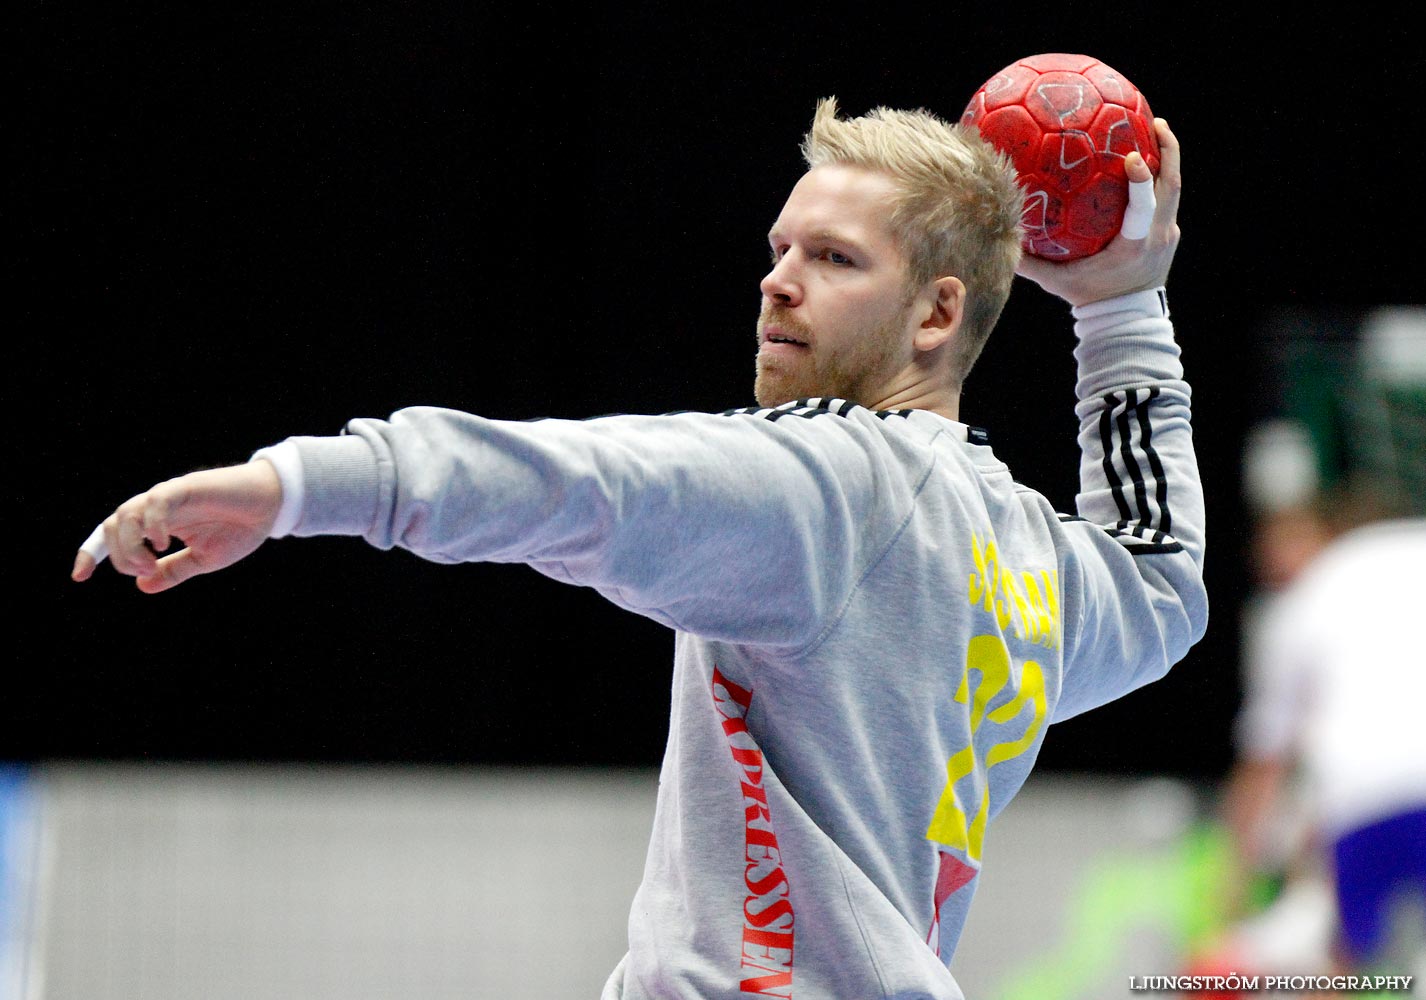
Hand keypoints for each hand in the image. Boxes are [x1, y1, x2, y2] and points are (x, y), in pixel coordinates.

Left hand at [72, 460, 282, 592]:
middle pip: (113, 526)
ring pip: (126, 513)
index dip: (92, 553)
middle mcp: (157, 508)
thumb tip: (141, 586)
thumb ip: (173, 571)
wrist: (272, 506)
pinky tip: (163, 544)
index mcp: (158, 524)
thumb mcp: (204, 560)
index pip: (112, 535)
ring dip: (130, 544)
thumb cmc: (241, 529)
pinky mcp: (185, 487)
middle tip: (145, 571)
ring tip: (151, 562)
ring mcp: (169, 496)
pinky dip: (152, 524)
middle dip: (117, 555)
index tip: (79, 576)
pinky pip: (155, 502)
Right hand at [1016, 118, 1182, 306]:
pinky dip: (1158, 176)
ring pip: (1174, 188)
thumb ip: (1031, 263)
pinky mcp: (1168, 234)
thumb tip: (1002, 236)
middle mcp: (1157, 237)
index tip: (1132, 156)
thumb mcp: (1058, 283)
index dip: (1141, 182)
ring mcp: (1168, 234)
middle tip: (1155, 122)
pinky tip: (1143, 159)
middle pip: (1172, 186)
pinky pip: (1166, 198)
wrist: (1127, 319)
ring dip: (1168, 157)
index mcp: (1134, 246)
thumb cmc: (1090, 299)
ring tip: (1155, 128)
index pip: (1143, 210)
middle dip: (1167, 151)